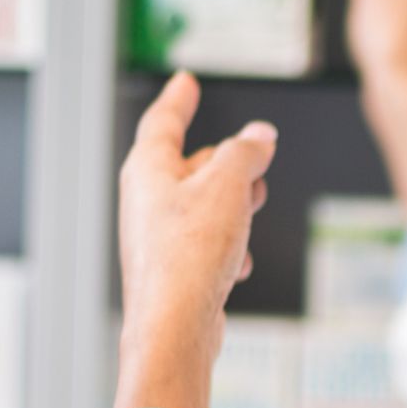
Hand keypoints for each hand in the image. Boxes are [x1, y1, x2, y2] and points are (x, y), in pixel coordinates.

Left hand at [112, 71, 277, 407]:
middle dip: (226, 160)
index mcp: (148, 169)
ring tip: (253, 207)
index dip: (178, 99)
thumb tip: (260, 136)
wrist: (175, 325)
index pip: (162, 120)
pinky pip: (205, 244)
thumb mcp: (228, 185)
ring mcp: (157, 236)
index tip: (185, 82)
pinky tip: (238, 263)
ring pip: (202, 205)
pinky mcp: (173, 268)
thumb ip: (246, 152)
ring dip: (233, 204)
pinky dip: (228, 247)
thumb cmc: (188, 254)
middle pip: (189, 163)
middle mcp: (146, 200)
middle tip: (257, 156)